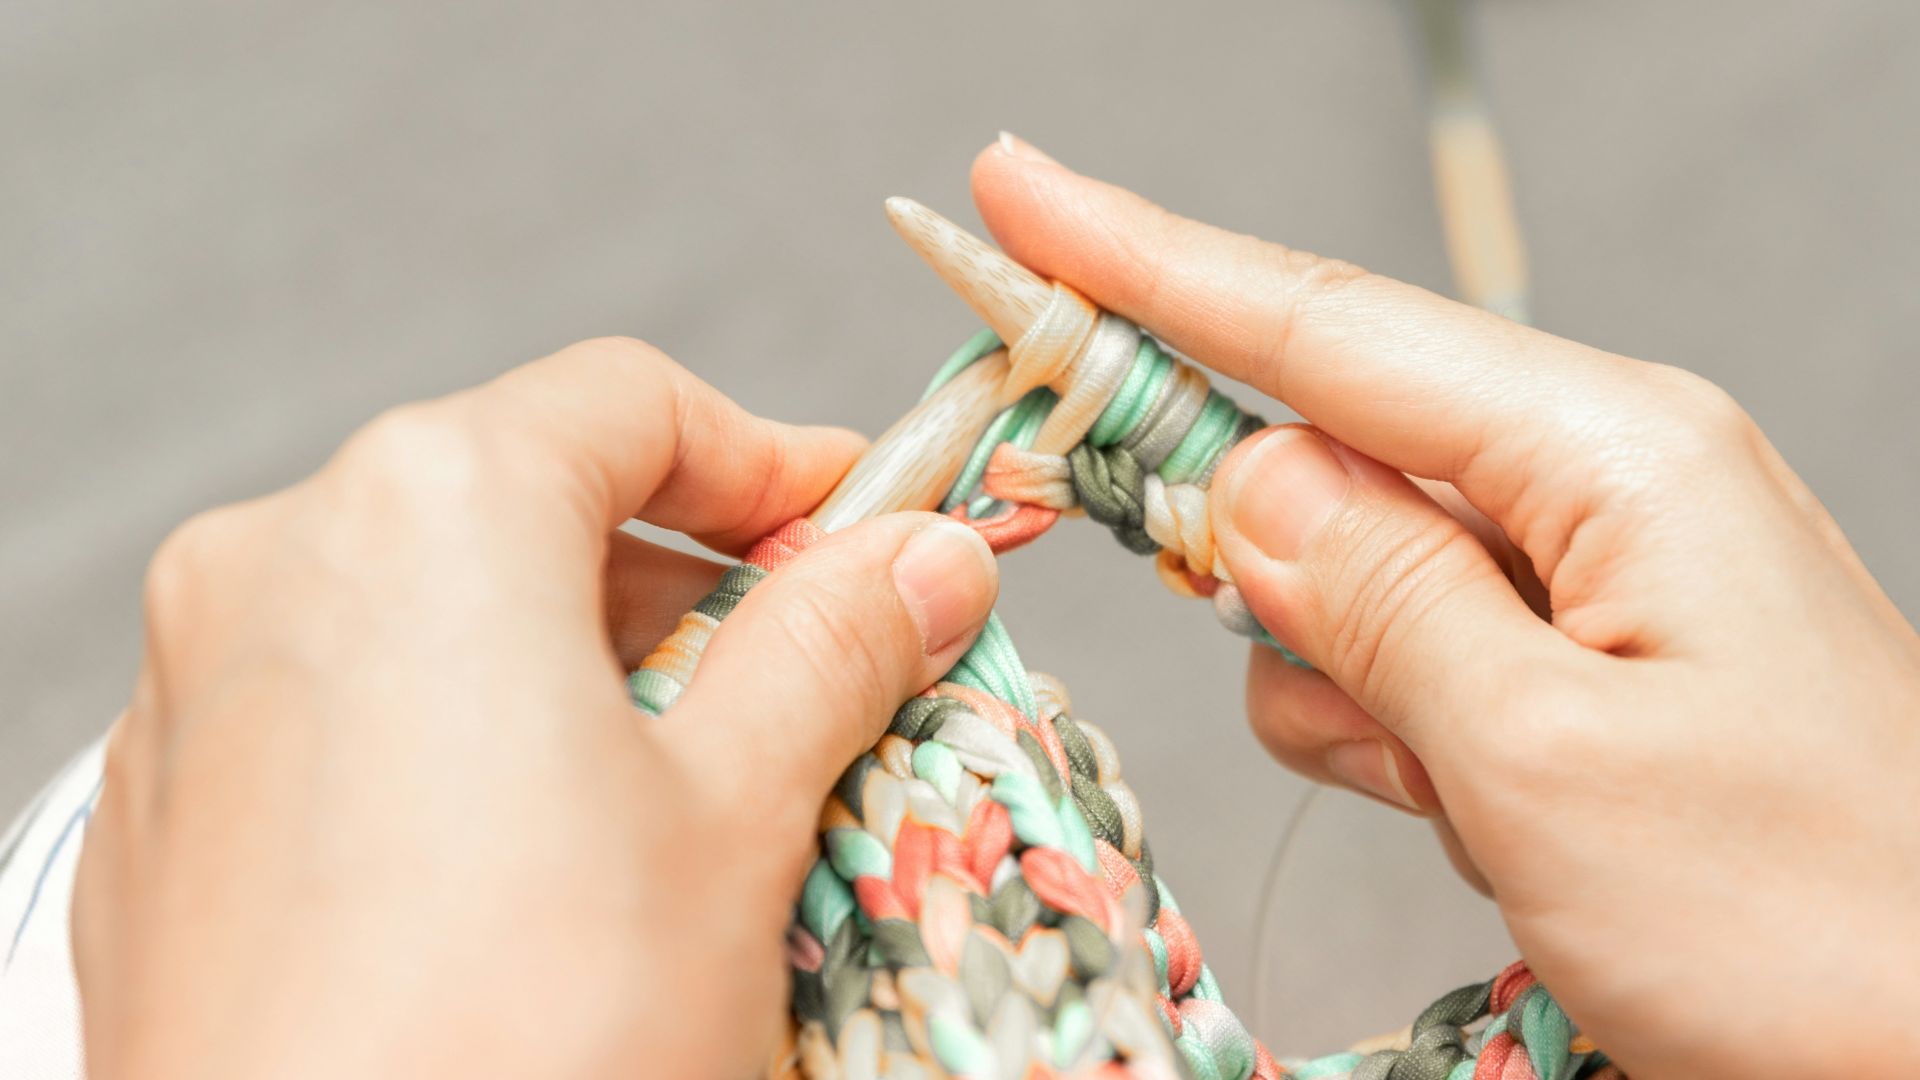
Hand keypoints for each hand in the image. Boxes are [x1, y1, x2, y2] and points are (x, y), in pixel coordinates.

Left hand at [71, 338, 999, 1078]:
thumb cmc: (530, 1036)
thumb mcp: (736, 816)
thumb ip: (833, 646)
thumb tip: (926, 560)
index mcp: (423, 511)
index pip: (633, 404)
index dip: (779, 463)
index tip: (870, 534)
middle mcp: (275, 566)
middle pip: (527, 502)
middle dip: (684, 583)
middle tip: (807, 681)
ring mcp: (196, 696)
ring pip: (429, 615)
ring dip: (578, 671)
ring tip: (683, 802)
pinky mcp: (166, 822)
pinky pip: (341, 720)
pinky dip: (459, 745)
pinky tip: (540, 873)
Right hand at [973, 136, 1919, 1078]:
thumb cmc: (1817, 924)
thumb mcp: (1544, 762)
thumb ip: (1374, 599)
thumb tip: (1242, 480)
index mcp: (1611, 454)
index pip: (1324, 327)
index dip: (1146, 262)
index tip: (1018, 195)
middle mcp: (1607, 485)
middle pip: (1331, 446)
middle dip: (1258, 551)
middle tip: (1281, 654)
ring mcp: (1599, 579)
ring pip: (1358, 577)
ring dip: (1351, 688)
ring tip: (1462, 799)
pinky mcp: (1587, 666)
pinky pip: (1416, 660)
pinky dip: (1401, 737)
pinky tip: (1480, 815)